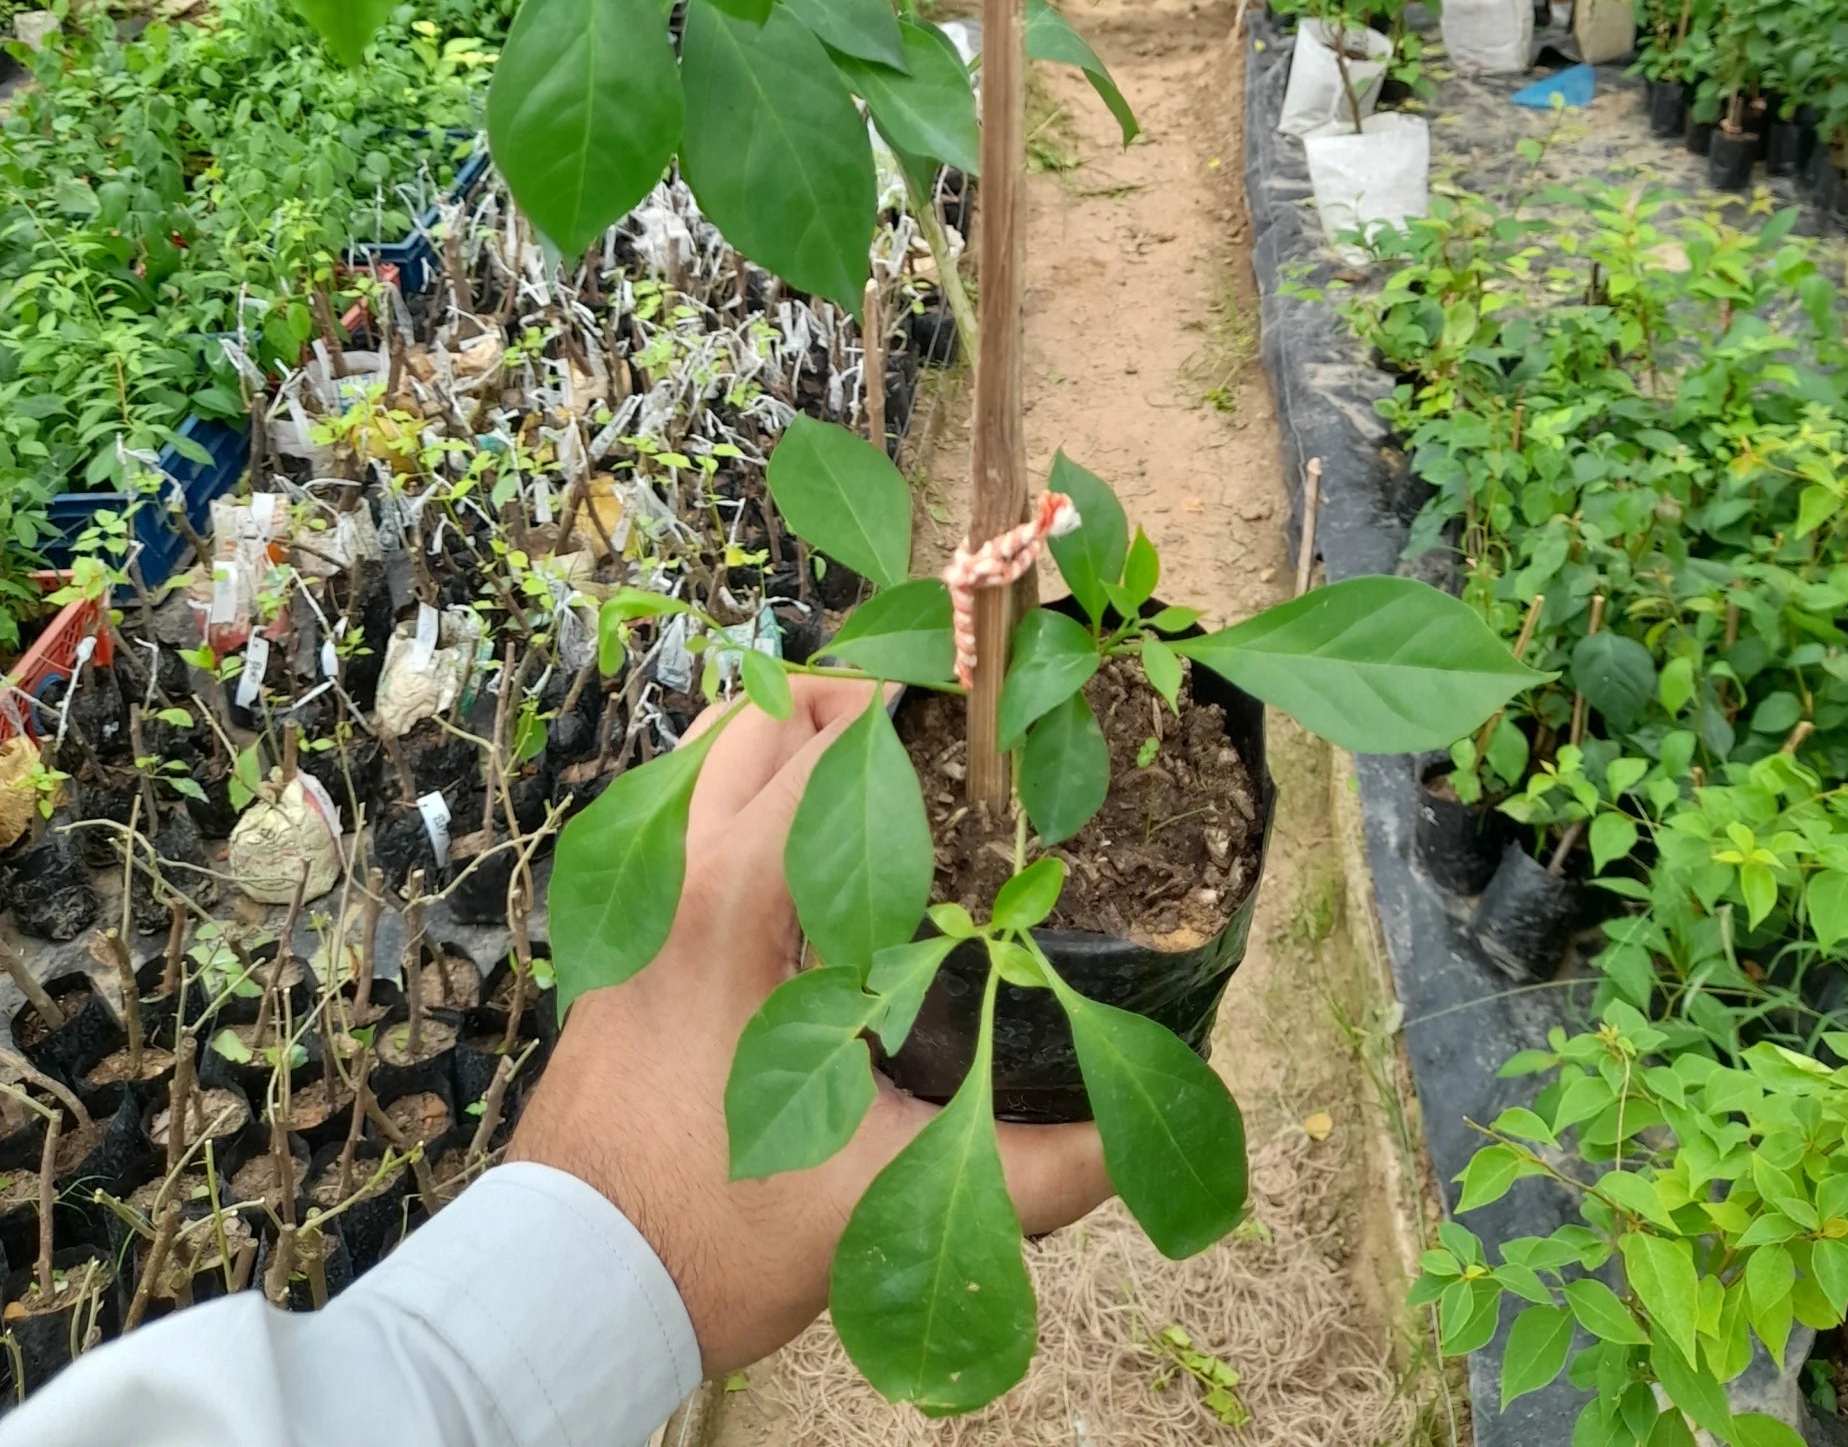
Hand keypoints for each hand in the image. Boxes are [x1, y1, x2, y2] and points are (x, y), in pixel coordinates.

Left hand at [512, 677, 1110, 1374]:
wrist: (576, 1288)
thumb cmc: (717, 1234)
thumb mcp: (887, 1194)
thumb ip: (1028, 1170)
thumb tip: (1130, 1138)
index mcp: (734, 908)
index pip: (826, 753)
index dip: (903, 709)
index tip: (972, 699)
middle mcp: (672, 883)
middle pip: (753, 726)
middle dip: (841, 700)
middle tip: (927, 719)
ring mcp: (633, 911)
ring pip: (697, 764)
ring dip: (776, 738)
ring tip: (864, 756)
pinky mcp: (618, 948)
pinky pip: (672, 819)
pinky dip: (729, 790)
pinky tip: (791, 840)